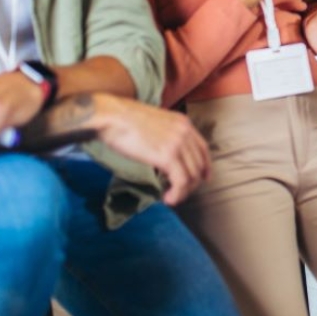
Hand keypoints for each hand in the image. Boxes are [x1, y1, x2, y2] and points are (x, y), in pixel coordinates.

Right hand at [89, 94, 210, 205]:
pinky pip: (180, 182)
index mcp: (183, 122)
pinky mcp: (167, 156)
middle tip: (179, 192)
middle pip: (199, 165)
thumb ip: (164, 136)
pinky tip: (167, 198)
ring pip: (192, 176)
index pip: (203, 148)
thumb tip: (164, 155)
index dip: (205, 166)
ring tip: (171, 198)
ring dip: (183, 192)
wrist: (111, 116)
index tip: (203, 178)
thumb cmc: (123, 119)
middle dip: (191, 183)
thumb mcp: (153, 123)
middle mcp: (185, 132)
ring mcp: (178, 144)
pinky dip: (177, 194)